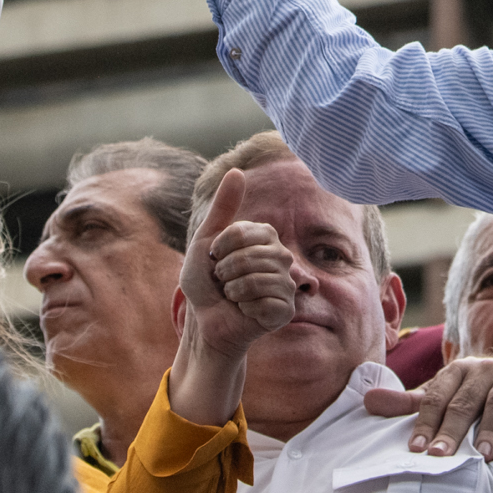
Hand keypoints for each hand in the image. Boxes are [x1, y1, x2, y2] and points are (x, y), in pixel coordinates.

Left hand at [176, 169, 295, 365]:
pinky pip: (265, 302)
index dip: (219, 248)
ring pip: (256, 279)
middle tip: (224, 282)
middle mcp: (281, 256)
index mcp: (266, 237)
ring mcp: (287, 284)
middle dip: (225, 272)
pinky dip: (245, 308)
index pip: (241, 232)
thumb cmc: (206, 282)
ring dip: (234, 291)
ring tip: (234, 296)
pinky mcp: (286, 309)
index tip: (215, 258)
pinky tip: (246, 311)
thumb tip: (236, 170)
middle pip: (248, 256)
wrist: (206, 321)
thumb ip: (223, 207)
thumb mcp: (206, 241)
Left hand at [367, 354, 492, 459]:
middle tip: (440, 457)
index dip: (425, 422)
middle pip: (465, 401)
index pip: (437, 396)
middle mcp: (484, 368)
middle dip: (452, 430)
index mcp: (457, 370)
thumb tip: (367, 401)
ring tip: (484, 455)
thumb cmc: (474, 395)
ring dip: (491, 428)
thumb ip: (410, 403)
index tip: (416, 449)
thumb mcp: (444, 396)